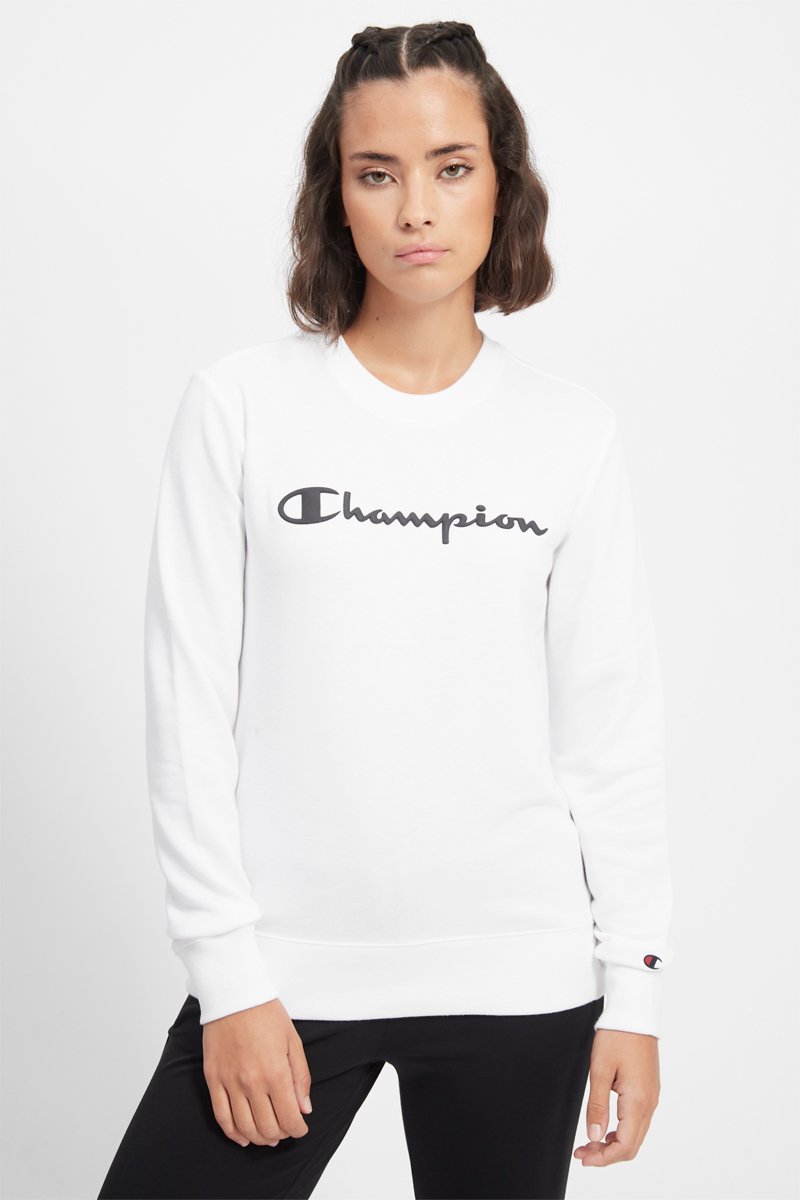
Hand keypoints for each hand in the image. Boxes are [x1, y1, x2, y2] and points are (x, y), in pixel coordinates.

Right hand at [202, 997, 312, 1147]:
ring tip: (268, 1135)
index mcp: (276, 1072)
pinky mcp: (213, 1079)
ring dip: (259, 1138)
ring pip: (245, 1127)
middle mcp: (252, 1082)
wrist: (235, 994)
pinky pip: (221, 1116)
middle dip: (280, 1135)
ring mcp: (230, 1082)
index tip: (301, 1128)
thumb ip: (300, 1077)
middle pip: (267, 1127)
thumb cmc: (266, 1014)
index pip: (289, 1118)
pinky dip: (233, 1133)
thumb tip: (304, 1109)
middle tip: (285, 1129)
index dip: (297, 1129)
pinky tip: (243, 1137)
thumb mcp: (293, 1041)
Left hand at [573, 1028, 659, 1166]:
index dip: (603, 1158)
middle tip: (582, 1152)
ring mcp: (651, 1097)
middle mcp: (649, 1104)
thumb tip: (594, 1136)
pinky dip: (622, 1131)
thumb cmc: (617, 1037)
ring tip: (590, 1141)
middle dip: (607, 1155)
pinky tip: (605, 1127)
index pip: (624, 1146)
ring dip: (613, 1143)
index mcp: (638, 1101)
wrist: (635, 1014)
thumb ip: (597, 1106)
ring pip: (635, 1135)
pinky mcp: (649, 1090)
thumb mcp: (600, 1070)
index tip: (583, 1157)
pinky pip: (638, 1121)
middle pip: (631, 1145)